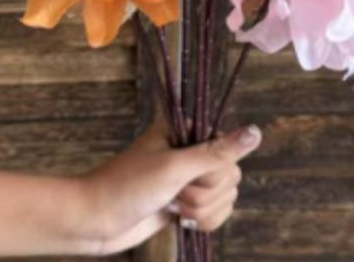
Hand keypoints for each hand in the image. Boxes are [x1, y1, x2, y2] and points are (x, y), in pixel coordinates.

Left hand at [75, 121, 260, 254]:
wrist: (97, 221)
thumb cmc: (128, 187)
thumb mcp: (175, 167)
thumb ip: (218, 152)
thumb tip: (256, 131)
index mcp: (187, 132)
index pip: (229, 147)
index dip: (215, 168)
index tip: (191, 174)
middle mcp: (191, 152)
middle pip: (230, 176)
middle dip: (205, 194)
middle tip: (174, 193)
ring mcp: (190, 179)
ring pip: (225, 198)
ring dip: (201, 211)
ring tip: (171, 207)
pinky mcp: (187, 203)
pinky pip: (217, 213)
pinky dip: (203, 222)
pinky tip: (178, 220)